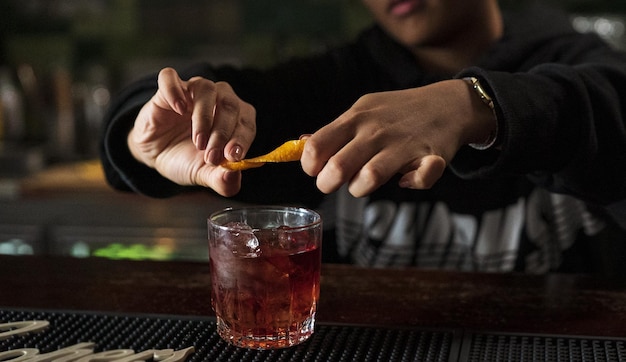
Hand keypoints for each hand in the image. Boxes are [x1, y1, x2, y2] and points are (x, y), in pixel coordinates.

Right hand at [128, 68, 255, 195]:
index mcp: (235, 119)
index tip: (233, 157)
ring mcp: (193, 91)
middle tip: (211, 157)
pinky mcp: (168, 88)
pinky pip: (171, 78)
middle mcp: (218, 99)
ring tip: (197, 141)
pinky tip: (178, 109)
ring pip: (206, 89)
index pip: (246, 122)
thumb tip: (233, 177)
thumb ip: (221, 180)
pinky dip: (175, 91)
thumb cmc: (185, 158)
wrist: (154, 153)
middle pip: (230, 105)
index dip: (242, 139)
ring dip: (204, 117)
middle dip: (222, 133)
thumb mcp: (203, 174)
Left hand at [301, 79, 495, 196]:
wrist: (447, 103)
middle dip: (328, 184)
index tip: (316, 171)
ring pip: (371, 177)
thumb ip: (333, 132)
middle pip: (338, 167)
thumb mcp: (362, 112)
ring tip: (364, 182)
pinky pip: (419, 180)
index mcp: (355, 119)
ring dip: (362, 188)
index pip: (317, 146)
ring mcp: (403, 144)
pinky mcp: (431, 157)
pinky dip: (411, 184)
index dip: (310, 165)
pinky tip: (406, 178)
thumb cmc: (396, 112)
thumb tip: (301, 145)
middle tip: (334, 184)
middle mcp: (376, 131)